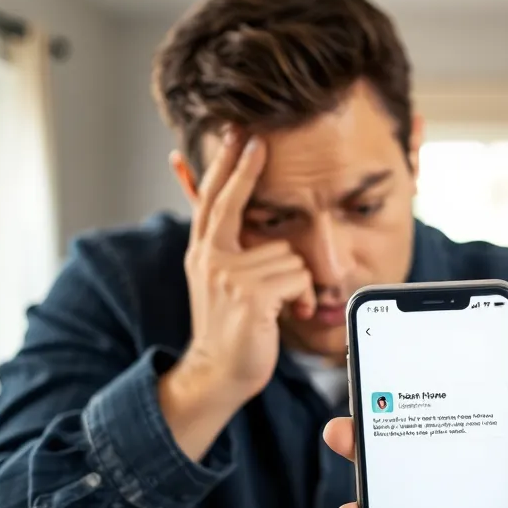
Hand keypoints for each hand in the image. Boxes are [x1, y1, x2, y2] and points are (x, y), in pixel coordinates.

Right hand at [177, 129, 315, 403]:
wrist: (218, 373)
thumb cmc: (233, 328)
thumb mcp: (220, 282)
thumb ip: (226, 248)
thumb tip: (227, 233)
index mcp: (204, 253)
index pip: (214, 199)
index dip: (226, 166)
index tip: (237, 135)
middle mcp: (211, 258)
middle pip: (233, 202)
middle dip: (246, 167)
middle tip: (258, 138)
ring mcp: (229, 276)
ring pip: (288, 254)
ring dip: (297, 282)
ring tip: (284, 305)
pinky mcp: (251, 295)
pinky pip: (297, 277)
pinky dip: (303, 297)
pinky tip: (289, 313)